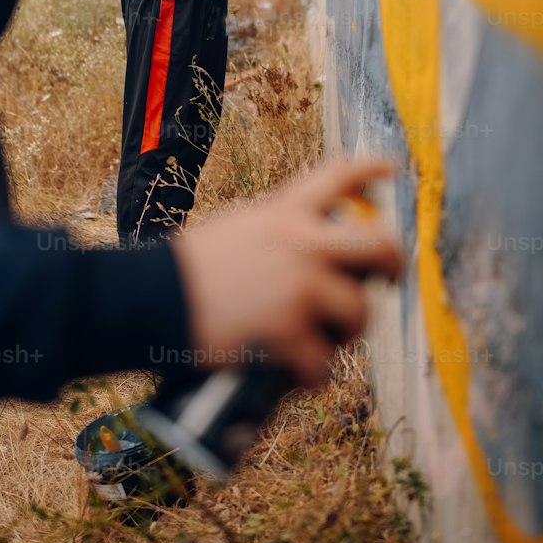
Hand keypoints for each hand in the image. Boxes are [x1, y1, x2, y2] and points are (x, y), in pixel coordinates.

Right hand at [171, 158, 401, 386]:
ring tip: (324, 340)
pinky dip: (312, 374)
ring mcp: (299, 285)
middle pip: (378, 244)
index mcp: (285, 211)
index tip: (390, 169)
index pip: (338, 176)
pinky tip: (296, 373)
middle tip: (387, 278)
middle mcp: (300, 241)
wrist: (150, 298)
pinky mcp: (289, 330)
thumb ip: (278, 235)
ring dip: (347, 332)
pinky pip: (324, 363)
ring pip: (360, 311)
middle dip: (392, 263)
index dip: (370, 168)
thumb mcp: (239, 229)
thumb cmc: (188, 269)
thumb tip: (312, 258)